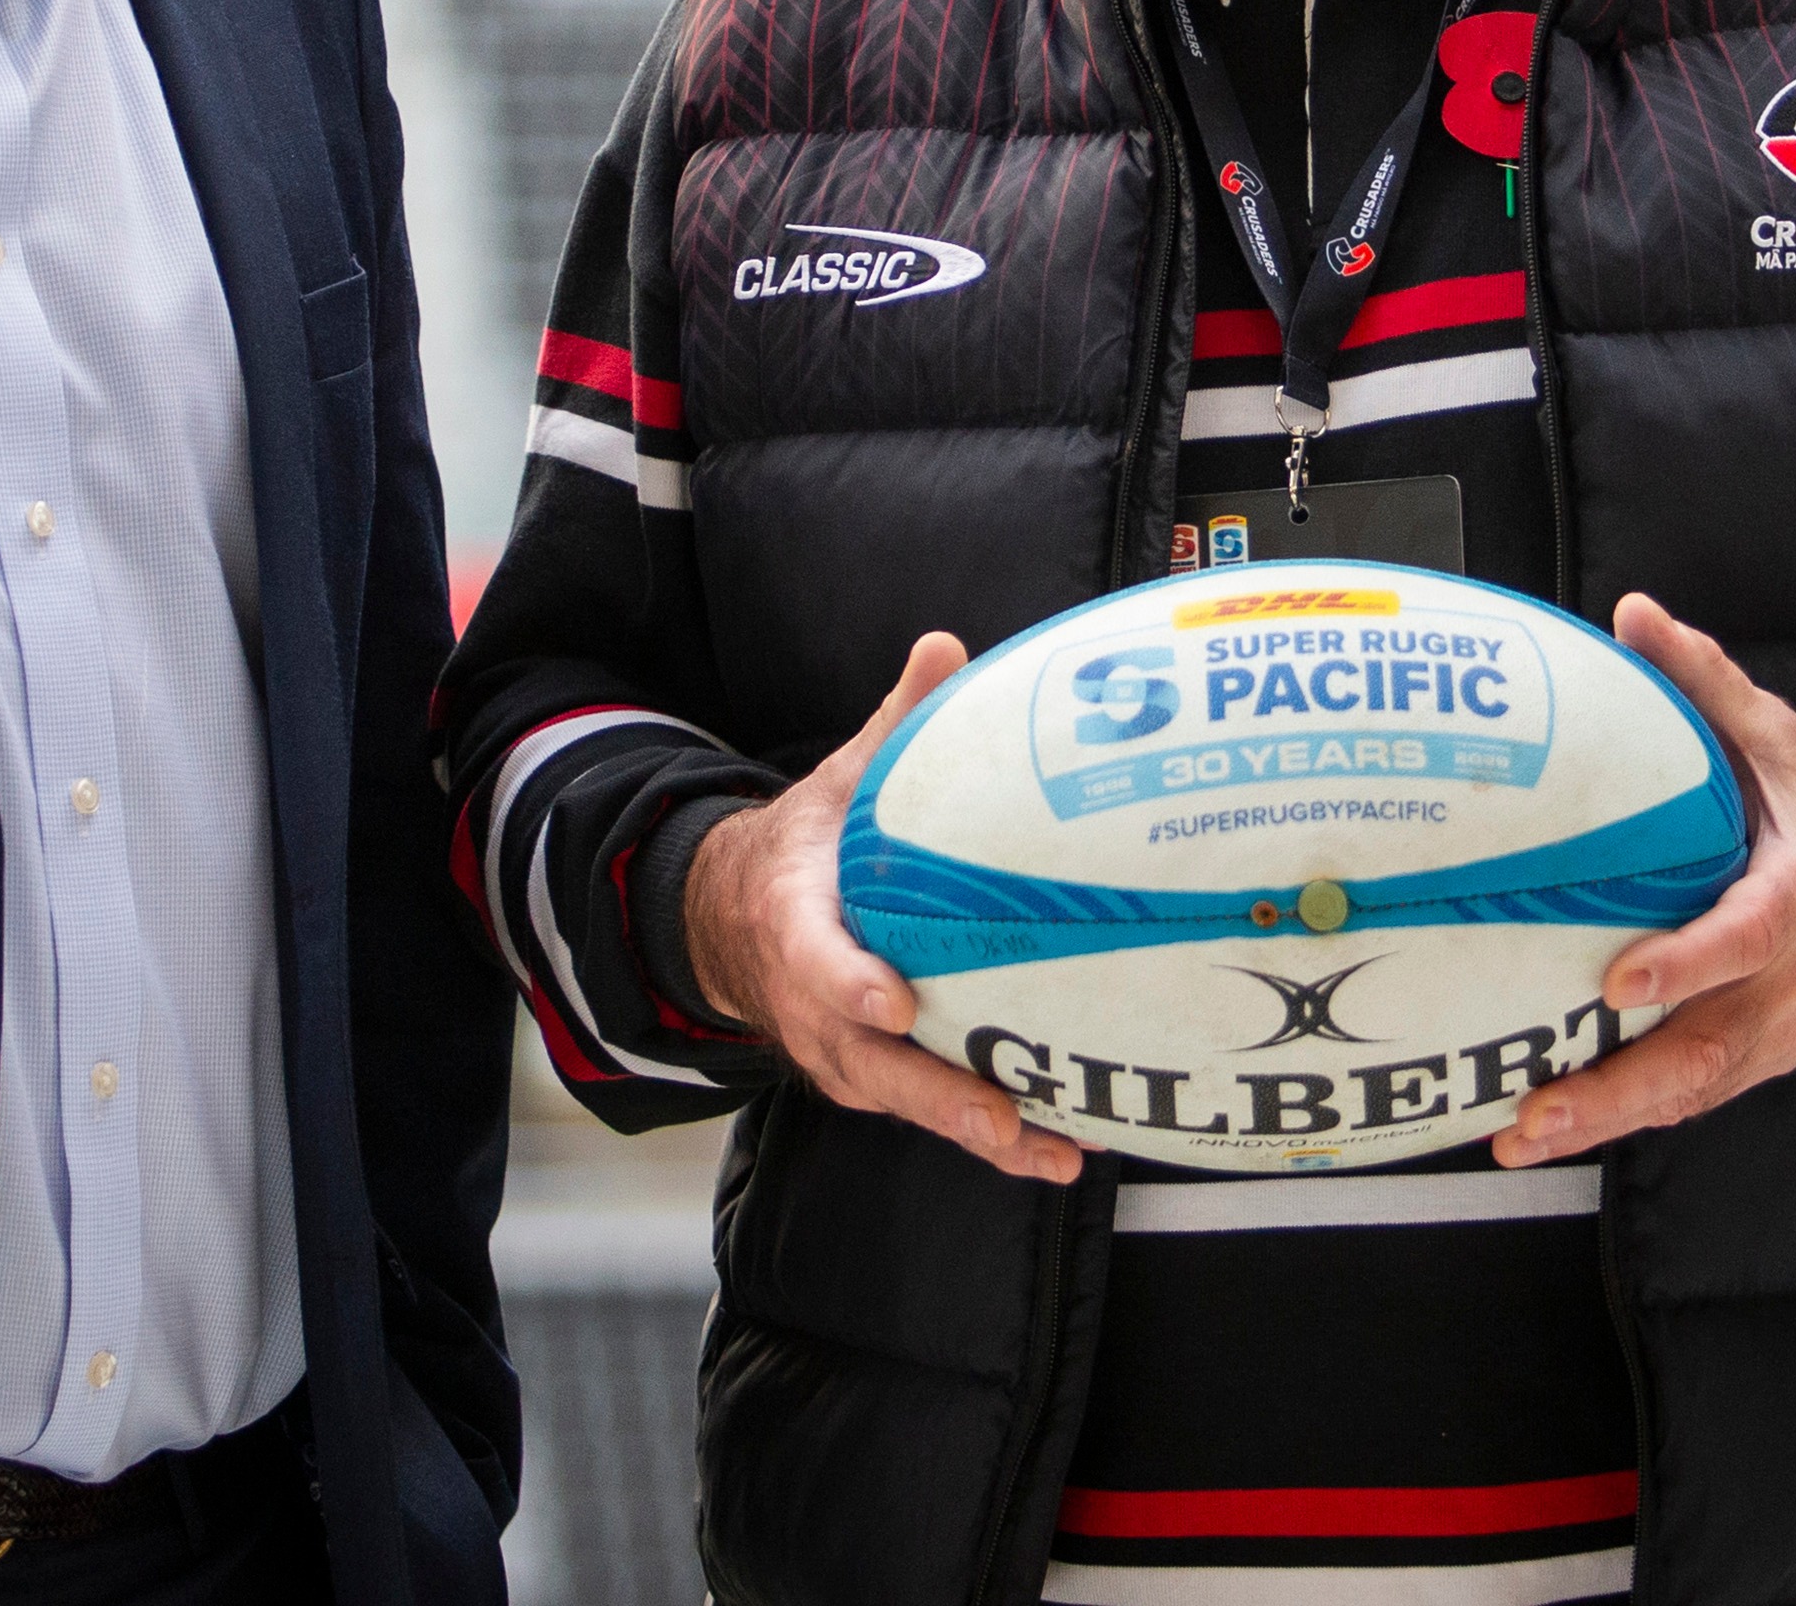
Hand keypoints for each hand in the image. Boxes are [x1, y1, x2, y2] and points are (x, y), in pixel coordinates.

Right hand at [678, 633, 1083, 1186]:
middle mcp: (812, 1006)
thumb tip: (945, 646)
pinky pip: (927, 1114)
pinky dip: (989, 1139)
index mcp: (794, 924)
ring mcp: (840, 1055)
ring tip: (1052, 1150)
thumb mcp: (838, 783)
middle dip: (934, 1094)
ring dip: (975, 1132)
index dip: (848, 983)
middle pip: (869, 1062)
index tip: (892, 997)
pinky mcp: (873, 1082)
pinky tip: (1060, 1149)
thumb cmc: (807, 851)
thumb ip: (893, 726)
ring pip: (905, 1103)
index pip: (813, 959)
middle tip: (997, 1112)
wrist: (735, 923)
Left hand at [1495, 594, 1795, 1168]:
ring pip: (1698, 1089)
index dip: (1688, 965)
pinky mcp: (1770, 1055)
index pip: (1746, 938)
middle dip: (1620, 1089)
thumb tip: (1636, 613)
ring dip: (1611, 1119)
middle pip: (1710, 1049)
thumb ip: (1706, 683)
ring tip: (1525, 1137)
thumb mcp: (1782, 739)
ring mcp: (1787, 1028)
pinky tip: (1559, 1132)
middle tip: (1536, 1110)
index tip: (1619, 982)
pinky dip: (1632, 1119)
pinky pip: (1699, 1095)